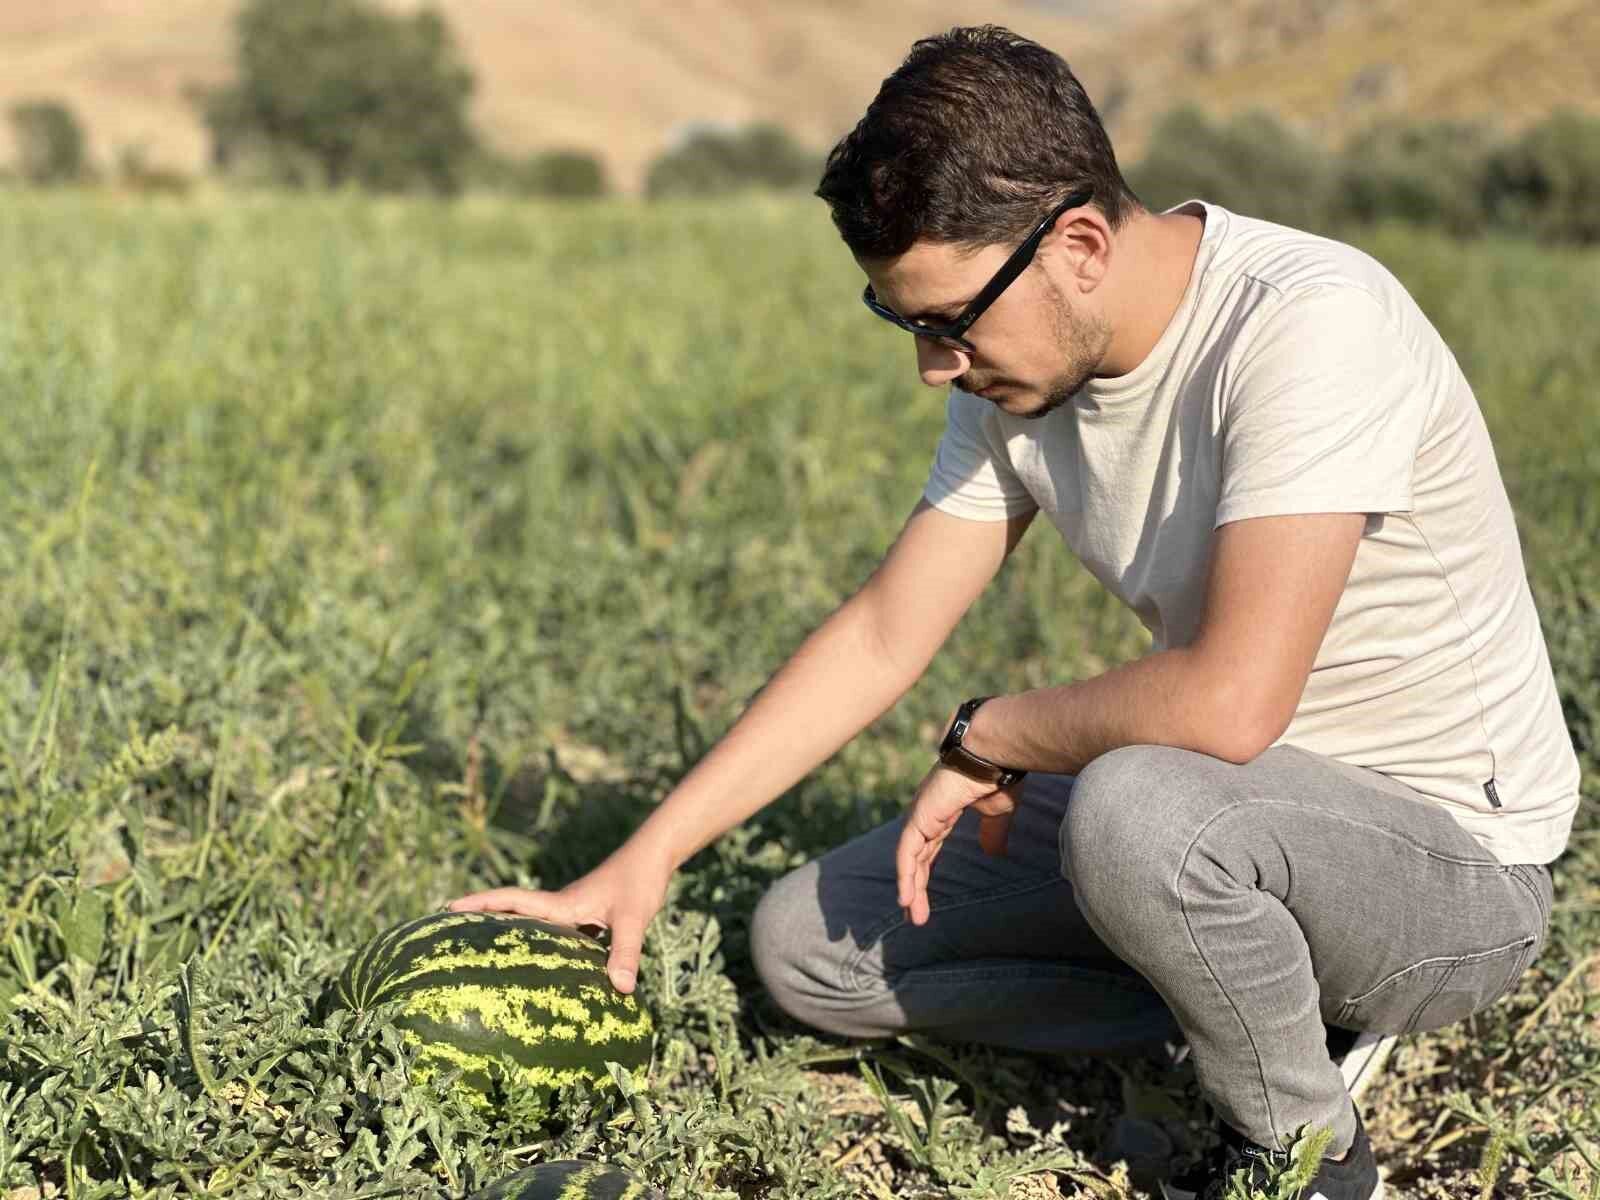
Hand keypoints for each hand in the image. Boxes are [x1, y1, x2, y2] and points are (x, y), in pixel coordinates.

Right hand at [445, 842, 671, 995]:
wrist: (656, 856)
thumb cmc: (641, 881)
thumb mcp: (634, 919)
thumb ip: (626, 952)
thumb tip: (620, 989)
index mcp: (562, 904)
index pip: (512, 902)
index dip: (480, 904)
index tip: (448, 907)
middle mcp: (562, 906)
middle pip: (514, 912)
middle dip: (483, 918)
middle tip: (450, 931)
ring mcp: (573, 911)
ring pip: (534, 923)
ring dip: (511, 931)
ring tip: (486, 953)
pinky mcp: (587, 915)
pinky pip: (557, 933)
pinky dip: (543, 943)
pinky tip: (546, 964)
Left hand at [896, 763, 1022, 926]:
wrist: (995, 750)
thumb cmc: (999, 772)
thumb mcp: (998, 812)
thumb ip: (992, 832)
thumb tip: (994, 853)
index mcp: (943, 812)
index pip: (928, 850)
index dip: (924, 874)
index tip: (924, 898)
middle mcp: (927, 814)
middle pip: (916, 859)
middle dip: (915, 888)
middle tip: (915, 916)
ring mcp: (921, 814)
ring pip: (910, 859)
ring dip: (910, 889)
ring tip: (913, 917)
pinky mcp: (920, 816)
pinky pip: (908, 852)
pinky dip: (906, 875)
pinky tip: (906, 898)